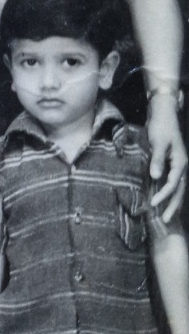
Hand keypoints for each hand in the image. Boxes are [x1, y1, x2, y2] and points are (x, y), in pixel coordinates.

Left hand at [147, 97, 186, 221]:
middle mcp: (181, 166)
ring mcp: (177, 165)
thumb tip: (155, 177)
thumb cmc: (161, 126)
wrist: (163, 113)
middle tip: (166, 220)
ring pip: (177, 188)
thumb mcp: (158, 142)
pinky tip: (161, 199)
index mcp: (180, 162)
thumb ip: (157, 159)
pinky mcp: (171, 163)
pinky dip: (168, 192)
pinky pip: (172, 182)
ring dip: (172, 201)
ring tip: (165, 216)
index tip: (153, 204)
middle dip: (173, 205)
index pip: (173, 184)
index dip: (164, 195)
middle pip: (179, 190)